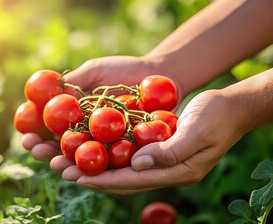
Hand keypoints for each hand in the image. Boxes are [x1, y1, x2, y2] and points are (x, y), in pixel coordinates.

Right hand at [21, 55, 176, 160]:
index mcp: (74, 113)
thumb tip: (47, 91)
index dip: (36, 132)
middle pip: (61, 145)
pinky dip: (94, 169)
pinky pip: (107, 162)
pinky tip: (81, 173)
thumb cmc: (125, 70)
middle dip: (45, 151)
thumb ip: (74, 81)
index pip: (50, 126)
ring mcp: (104, 143)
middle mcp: (86, 131)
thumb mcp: (95, 71)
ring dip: (65, 164)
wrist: (159, 77)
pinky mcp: (123, 152)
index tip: (25, 135)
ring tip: (54, 165)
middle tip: (35, 151)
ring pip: (81, 157)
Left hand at [51, 89, 245, 194]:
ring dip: (91, 164)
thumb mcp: (198, 130)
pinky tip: (85, 144)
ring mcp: (158, 159)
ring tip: (62, 159)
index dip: (103, 180)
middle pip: (119, 177)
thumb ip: (171, 150)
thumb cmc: (217, 116)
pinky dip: (104, 151)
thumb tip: (138, 164)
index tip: (76, 179)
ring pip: (118, 167)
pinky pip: (124, 153)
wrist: (230, 107)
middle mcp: (162, 169)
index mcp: (175, 171)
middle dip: (88, 175)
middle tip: (59, 169)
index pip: (132, 181)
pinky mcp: (154, 146)